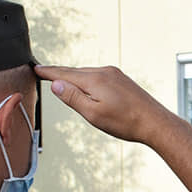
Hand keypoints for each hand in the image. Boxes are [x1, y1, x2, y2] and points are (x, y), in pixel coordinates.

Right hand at [34, 65, 177, 143]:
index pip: (64, 73)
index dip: (48, 72)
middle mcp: (104, 72)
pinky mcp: (123, 80)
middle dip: (60, 74)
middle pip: (75, 72)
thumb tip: (56, 84)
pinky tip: (88, 87)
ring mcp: (115, 75)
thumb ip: (73, 98)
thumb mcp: (93, 113)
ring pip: (87, 74)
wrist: (155, 123)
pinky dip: (88, 80)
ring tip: (63, 80)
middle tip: (44, 73)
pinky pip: (99, 76)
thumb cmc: (126, 122)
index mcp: (94, 79)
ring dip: (75, 77)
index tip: (36, 69)